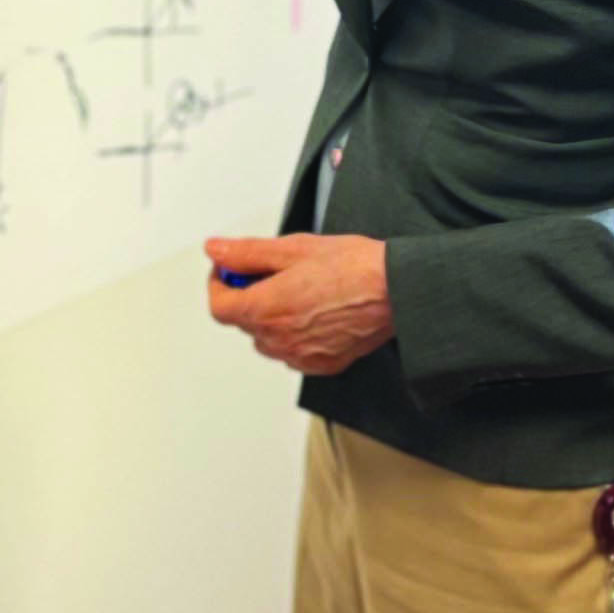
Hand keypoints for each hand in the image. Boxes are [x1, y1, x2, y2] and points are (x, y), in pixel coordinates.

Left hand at [202, 235, 393, 375]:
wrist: (397, 289)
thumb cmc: (353, 266)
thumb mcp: (293, 248)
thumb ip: (247, 253)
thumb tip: (216, 250)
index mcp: (267, 309)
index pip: (220, 307)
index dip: (219, 284)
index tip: (230, 270)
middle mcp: (280, 340)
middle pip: (244, 322)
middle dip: (249, 295)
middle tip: (272, 271)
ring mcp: (301, 356)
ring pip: (268, 339)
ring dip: (271, 317)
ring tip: (299, 290)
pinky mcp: (323, 364)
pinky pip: (294, 352)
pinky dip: (295, 334)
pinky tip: (316, 311)